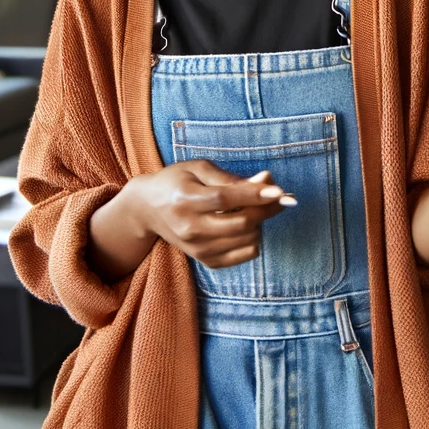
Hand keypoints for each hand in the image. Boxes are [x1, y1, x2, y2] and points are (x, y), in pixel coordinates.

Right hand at [123, 160, 291, 268]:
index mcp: (186, 200)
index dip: (255, 195)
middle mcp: (190, 228)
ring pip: (246, 240)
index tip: (280, 191)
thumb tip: (266, 180)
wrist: (148, 209)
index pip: (225, 200)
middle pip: (240, 223)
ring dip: (260, 223)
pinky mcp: (204, 260)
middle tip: (278, 196)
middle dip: (266, 209)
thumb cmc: (176, 181)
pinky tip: (246, 226)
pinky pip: (244, 255)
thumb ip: (231, 177)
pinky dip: (253, 240)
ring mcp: (196, 248)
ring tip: (253, 208)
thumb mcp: (199, 169)